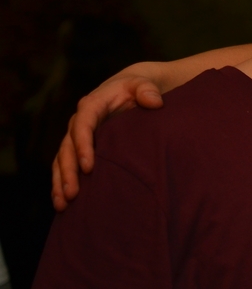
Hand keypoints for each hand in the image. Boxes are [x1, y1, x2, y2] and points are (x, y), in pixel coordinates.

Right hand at [52, 69, 164, 209]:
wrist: (133, 89)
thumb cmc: (140, 87)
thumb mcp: (144, 84)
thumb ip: (148, 90)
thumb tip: (154, 101)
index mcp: (92, 104)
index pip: (83, 125)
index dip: (83, 145)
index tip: (88, 167)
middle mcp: (79, 121)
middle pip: (67, 147)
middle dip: (68, 171)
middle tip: (72, 193)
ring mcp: (77, 135)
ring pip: (62, 159)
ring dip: (60, 182)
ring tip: (62, 204)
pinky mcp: (80, 147)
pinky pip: (66, 165)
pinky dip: (62, 183)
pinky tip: (63, 203)